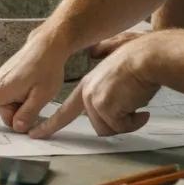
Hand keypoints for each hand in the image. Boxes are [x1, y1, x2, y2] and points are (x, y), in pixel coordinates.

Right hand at [0, 29, 72, 132]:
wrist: (46, 45)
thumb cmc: (45, 68)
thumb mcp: (42, 95)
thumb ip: (28, 114)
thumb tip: (16, 127)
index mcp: (1, 91)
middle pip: (3, 114)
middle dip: (19, 116)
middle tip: (35, 104)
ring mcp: (1, 82)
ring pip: (8, 106)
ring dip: (21, 107)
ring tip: (36, 93)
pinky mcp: (7, 79)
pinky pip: (10, 97)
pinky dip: (21, 99)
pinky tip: (33, 88)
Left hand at [32, 35, 158, 137]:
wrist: (148, 57)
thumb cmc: (139, 57)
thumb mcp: (113, 56)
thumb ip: (101, 55)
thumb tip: (95, 50)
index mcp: (87, 85)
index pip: (64, 110)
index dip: (50, 124)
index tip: (35, 134)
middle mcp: (87, 93)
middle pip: (100, 126)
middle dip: (120, 123)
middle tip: (134, 112)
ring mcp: (94, 100)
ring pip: (112, 129)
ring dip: (129, 122)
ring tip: (138, 104)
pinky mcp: (105, 107)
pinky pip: (123, 127)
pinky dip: (136, 122)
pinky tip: (143, 109)